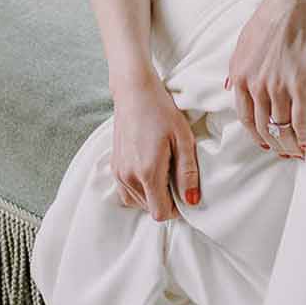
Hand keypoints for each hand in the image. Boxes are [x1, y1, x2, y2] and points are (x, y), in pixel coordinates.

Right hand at [110, 71, 201, 219]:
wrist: (134, 92)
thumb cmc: (161, 111)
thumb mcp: (183, 140)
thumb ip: (188, 173)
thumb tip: (192, 202)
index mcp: (147, 172)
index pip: (160, 212)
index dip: (176, 209)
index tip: (184, 193)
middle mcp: (128, 176)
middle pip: (149, 209)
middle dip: (165, 200)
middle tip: (175, 176)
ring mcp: (118, 172)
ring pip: (137, 203)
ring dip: (152, 196)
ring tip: (163, 171)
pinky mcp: (113, 167)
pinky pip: (126, 193)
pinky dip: (139, 191)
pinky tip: (149, 172)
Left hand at [224, 0, 305, 155]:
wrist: (295, 6)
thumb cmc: (269, 20)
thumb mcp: (242, 44)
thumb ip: (236, 69)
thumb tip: (228, 87)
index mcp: (240, 78)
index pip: (245, 118)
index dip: (256, 135)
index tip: (265, 143)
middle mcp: (257, 87)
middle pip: (263, 127)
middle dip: (273, 144)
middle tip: (283, 152)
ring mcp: (279, 88)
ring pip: (282, 128)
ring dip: (290, 144)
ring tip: (297, 151)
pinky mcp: (301, 86)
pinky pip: (302, 120)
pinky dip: (305, 135)